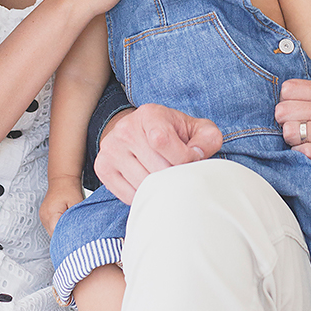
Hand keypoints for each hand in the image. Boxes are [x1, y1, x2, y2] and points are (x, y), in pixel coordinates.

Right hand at [40, 180, 83, 235]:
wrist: (63, 178)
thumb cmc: (69, 188)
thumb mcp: (77, 204)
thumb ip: (77, 218)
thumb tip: (80, 230)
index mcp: (51, 215)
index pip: (58, 235)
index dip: (68, 237)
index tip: (76, 238)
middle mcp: (44, 217)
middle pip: (54, 235)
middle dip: (65, 235)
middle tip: (76, 233)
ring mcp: (43, 217)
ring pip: (52, 232)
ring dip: (61, 231)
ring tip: (71, 226)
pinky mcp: (45, 216)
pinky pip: (51, 227)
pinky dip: (59, 227)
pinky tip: (65, 222)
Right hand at [94, 103, 222, 204]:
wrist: (140, 132)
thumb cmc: (173, 133)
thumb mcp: (196, 129)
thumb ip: (207, 139)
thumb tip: (198, 156)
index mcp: (149, 115)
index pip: (162, 141)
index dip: (184, 158)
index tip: (192, 159)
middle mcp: (125, 129)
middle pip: (156, 168)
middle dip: (175, 176)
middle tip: (179, 171)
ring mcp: (111, 149)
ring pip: (143, 184)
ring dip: (160, 188)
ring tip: (166, 177)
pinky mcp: (103, 167)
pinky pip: (129, 195)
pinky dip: (145, 195)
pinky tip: (151, 183)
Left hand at [275, 79, 310, 189]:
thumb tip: (288, 103)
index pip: (289, 88)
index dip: (286, 103)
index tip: (294, 114)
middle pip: (284, 110)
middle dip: (284, 124)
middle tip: (296, 133)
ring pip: (290, 132)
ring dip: (293, 143)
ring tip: (305, 146)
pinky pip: (304, 153)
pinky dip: (303, 158)